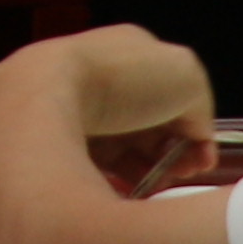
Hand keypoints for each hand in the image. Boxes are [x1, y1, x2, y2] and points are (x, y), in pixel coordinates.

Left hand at [50, 21, 225, 196]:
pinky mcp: (43, 139)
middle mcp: (94, 75)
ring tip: (153, 189)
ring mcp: (66, 105)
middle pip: (142, 124)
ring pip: (114, 148)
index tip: (200, 158)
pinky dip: (104, 182)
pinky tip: (121, 193)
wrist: (41, 98)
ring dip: (139, 171)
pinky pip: (82, 166)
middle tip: (179, 175)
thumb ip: (200, 110)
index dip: (190, 129)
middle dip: (165, 154)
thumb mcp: (186, 78)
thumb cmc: (118, 79)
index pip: (169, 93)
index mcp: (127, 50)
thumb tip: (197, 143)